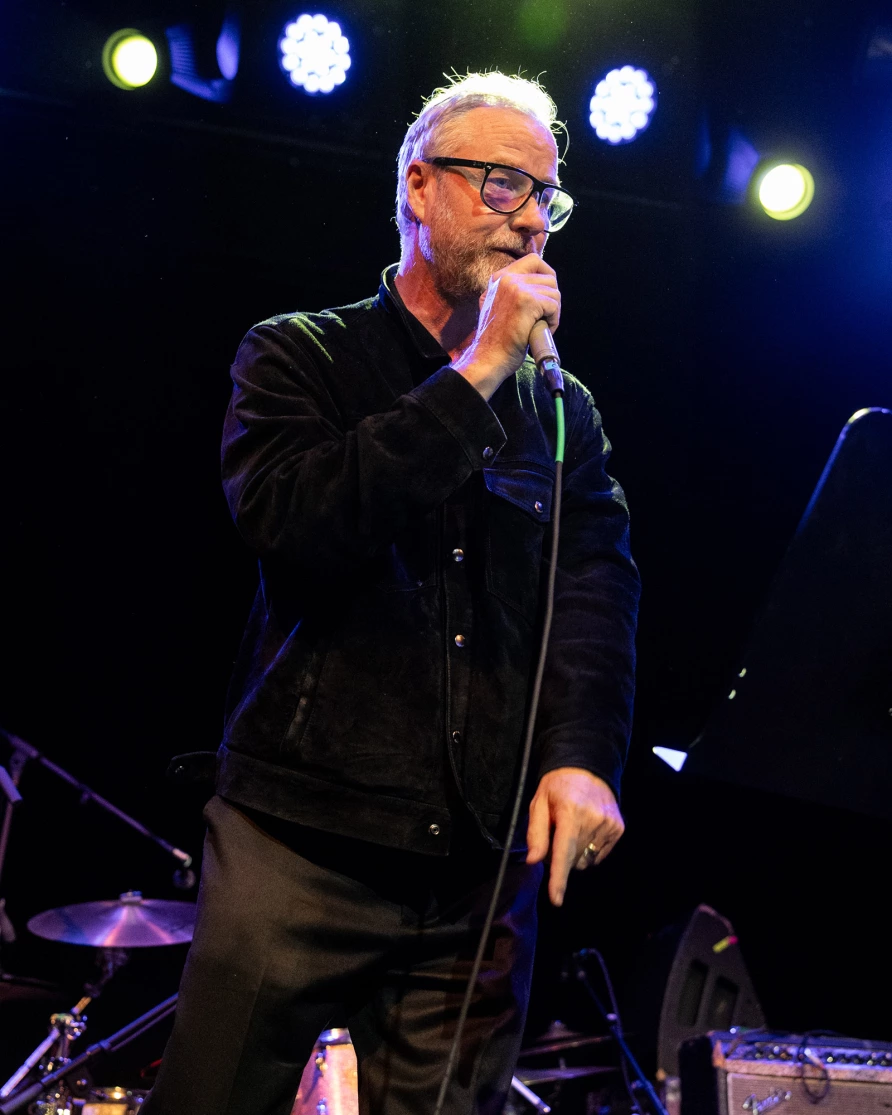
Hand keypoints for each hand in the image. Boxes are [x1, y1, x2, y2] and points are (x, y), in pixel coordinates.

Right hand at [452, 254, 559, 400]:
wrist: (488, 358)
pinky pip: (554, 305)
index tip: (547, 294)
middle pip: (549, 277)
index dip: (547, 274)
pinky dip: (554, 320)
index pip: (533, 260)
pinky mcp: (527, 301)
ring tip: (541, 326)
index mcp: (499, 278)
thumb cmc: (496, 340)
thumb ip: (512, 292)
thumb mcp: (497, 306)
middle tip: (544, 316)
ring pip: (554, 292)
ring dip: (554, 312)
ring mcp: (516, 288)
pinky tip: (542, 330)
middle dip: (552, 298)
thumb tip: (538, 285)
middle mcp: (506, 278)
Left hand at [526, 768, 624, 905]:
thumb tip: (534, 861)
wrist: (587, 767)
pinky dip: (589, 850)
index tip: (556, 900)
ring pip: (586, 861)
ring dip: (576, 854)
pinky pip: (599, 855)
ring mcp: (609, 825)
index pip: (563, 852)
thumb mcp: (539, 803)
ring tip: (573, 829)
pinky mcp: (618, 828)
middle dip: (561, 857)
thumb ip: (537, 833)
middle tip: (557, 835)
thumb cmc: (557, 787)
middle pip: (573, 861)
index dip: (559, 878)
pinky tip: (586, 830)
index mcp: (570, 812)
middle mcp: (593, 819)